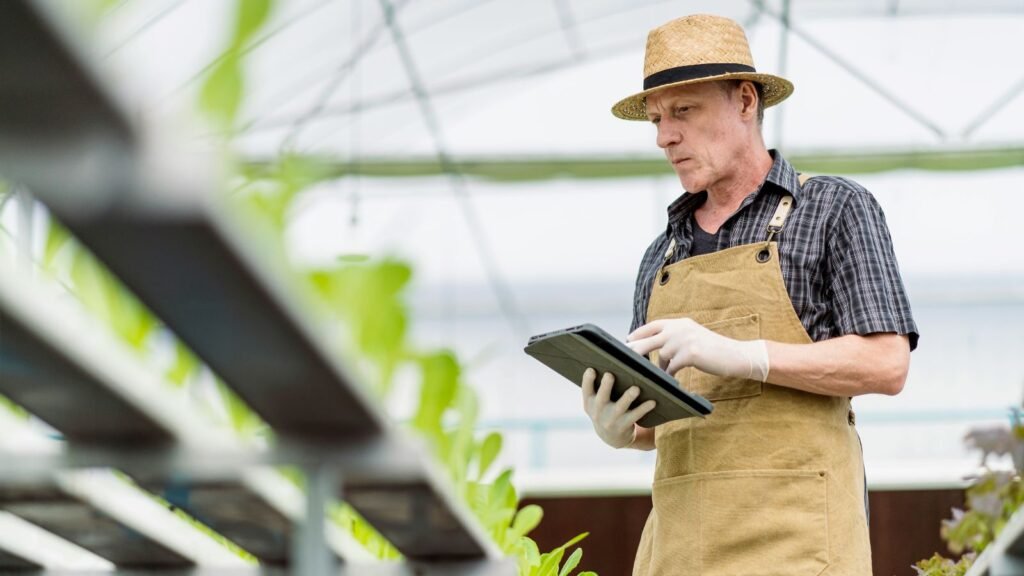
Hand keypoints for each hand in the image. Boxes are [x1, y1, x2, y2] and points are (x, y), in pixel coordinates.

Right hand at [581, 368, 656, 448]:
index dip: (587, 380)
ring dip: (628, 397)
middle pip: (601, 397)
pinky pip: (635, 415)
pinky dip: (644, 408)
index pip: (586, 389)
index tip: (591, 369)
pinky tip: (652, 401)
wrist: (611, 437)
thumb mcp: (597, 402)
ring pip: (620, 407)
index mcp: (589, 402)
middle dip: (605, 386)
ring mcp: (611, 419)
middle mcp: (598, 411)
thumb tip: (616, 363)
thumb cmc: (606, 409)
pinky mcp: (624, 425)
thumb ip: (600, 387)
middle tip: (610, 375)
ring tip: (636, 388)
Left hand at [627, 318, 769, 380]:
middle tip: (626, 359)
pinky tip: (672, 380)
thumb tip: (659, 353)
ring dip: (661, 367)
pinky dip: (670, 374)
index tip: (628, 340)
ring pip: (662, 356)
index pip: (653, 325)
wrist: (735, 355)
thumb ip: (675, 339)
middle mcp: (680, 328)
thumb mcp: (692, 337)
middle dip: (636, 350)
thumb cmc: (713, 350)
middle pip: (649, 339)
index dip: (639, 333)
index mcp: (680, 323)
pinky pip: (672, 367)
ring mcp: (685, 340)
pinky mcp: (690, 354)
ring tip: (662, 374)